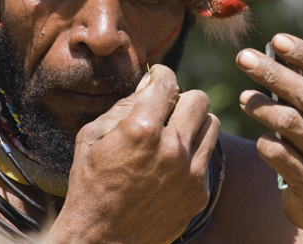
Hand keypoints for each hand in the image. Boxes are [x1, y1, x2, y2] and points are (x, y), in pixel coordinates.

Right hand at [46, 65, 220, 243]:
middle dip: (181, 98)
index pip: (168, 82)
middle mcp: (172, 148)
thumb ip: (123, 105)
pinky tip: (173, 162)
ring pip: (212, 124)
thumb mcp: (92, 136)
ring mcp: (190, 172)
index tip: (157, 79)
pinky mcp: (199, 192)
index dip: (161, 75)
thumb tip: (148, 85)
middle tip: (167, 108)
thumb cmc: (90, 184)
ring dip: (194, 123)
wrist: (102, 239)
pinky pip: (207, 156)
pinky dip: (194, 153)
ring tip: (175, 132)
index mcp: (141, 129)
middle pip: (198, 99)